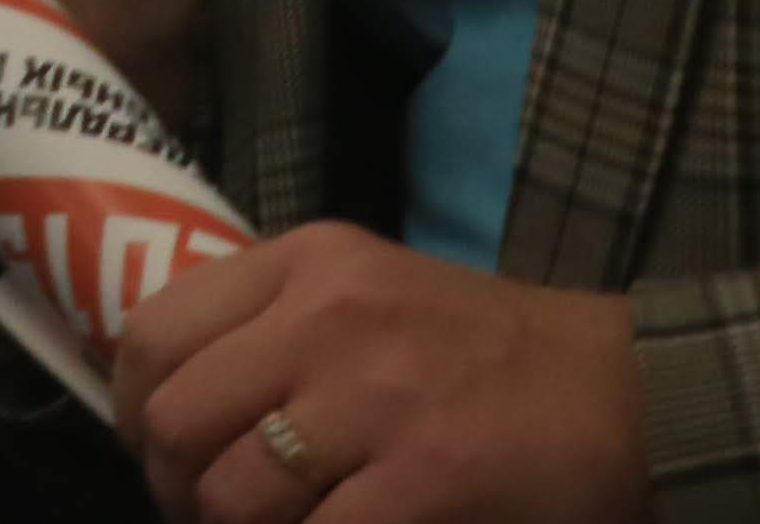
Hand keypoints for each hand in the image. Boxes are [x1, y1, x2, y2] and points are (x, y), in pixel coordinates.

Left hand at [111, 223, 644, 523]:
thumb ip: (271, 322)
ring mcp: (376, 397)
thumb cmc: (486, 351)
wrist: (629, 391)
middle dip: (175, 487)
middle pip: (175, 421)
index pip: (154, 330)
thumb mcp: (367, 291)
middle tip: (206, 512)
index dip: (130, 408)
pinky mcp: (425, 476)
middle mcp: (328, 315)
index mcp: (307, 261)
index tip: (149, 447)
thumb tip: (160, 398)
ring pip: (230, 495)